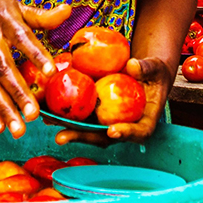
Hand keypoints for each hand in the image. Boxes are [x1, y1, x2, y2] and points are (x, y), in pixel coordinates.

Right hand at [0, 0, 70, 138]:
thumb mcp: (17, 7)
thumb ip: (42, 16)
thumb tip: (68, 11)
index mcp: (5, 22)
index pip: (22, 38)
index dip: (36, 55)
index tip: (52, 72)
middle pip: (3, 69)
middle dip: (18, 93)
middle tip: (33, 114)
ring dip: (3, 109)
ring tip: (18, 129)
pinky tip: (0, 127)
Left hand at [54, 56, 172, 146]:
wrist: (145, 72)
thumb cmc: (154, 72)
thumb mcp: (155, 68)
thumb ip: (145, 68)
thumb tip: (132, 65)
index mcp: (144, 121)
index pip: (139, 133)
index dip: (126, 134)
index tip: (112, 130)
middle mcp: (123, 125)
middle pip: (104, 136)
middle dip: (82, 137)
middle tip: (62, 136)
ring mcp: (108, 120)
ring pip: (88, 127)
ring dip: (66, 126)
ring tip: (47, 121)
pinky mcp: (96, 111)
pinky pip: (81, 113)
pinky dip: (64, 110)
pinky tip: (47, 104)